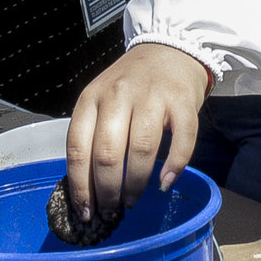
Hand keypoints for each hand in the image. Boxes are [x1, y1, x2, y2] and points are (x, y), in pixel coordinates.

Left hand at [67, 43, 214, 217]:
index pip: (78, 148)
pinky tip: (165, 184)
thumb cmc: (131, 84)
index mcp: (92, 98)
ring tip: (132, 201)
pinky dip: (173, 167)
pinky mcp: (182, 102)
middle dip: (107, 191)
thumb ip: (93, 133)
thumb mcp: (101, 99)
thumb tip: (87, 189)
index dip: (80, 186)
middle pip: (108, 153)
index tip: (85, 211)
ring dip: (135, 184)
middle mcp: (119, 95)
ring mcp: (152, 97)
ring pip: (142, 150)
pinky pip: (181, 141)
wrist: (170, 48)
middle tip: (110, 211)